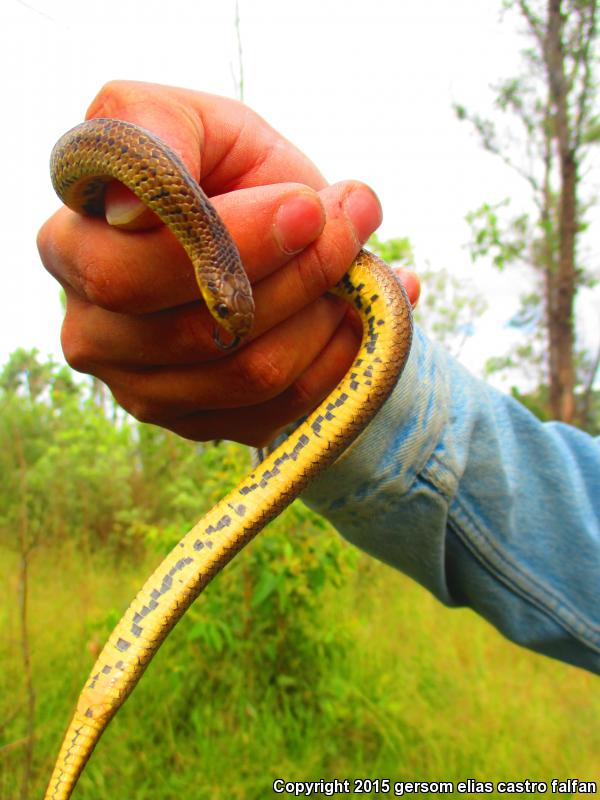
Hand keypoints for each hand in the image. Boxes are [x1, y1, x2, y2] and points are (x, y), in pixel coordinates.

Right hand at [38, 81, 419, 445]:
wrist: (264, 235)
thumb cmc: (221, 170)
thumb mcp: (192, 120)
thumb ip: (152, 129)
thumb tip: (131, 210)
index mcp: (71, 249)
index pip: (134, 271)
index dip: (232, 242)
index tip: (308, 203)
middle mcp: (91, 332)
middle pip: (201, 332)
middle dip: (297, 276)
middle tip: (349, 224)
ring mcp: (141, 390)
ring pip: (250, 373)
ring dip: (324, 314)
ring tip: (353, 265)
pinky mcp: (196, 425)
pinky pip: (280, 410)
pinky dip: (335, 360)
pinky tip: (351, 313)